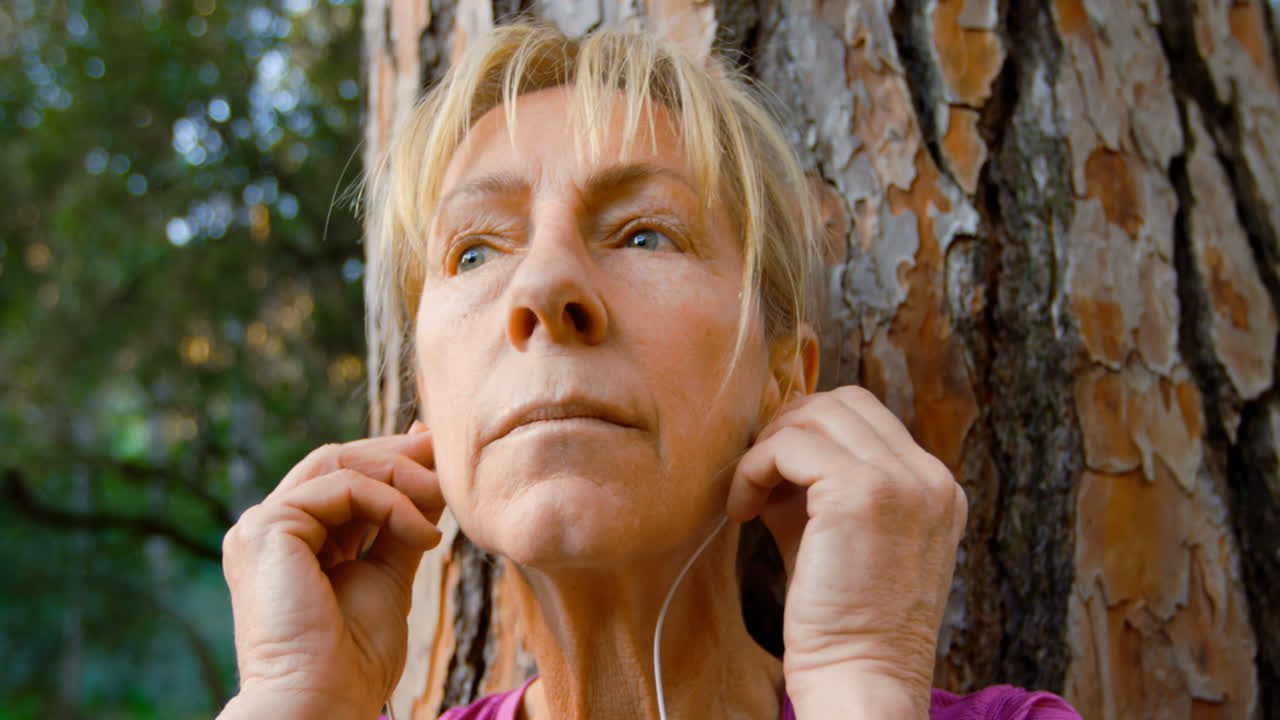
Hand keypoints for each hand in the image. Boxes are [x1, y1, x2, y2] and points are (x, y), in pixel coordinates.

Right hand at [219, 424, 443, 718]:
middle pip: (336, 461)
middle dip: (396, 455)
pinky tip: (424, 537)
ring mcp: (262, 527)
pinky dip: (391, 503)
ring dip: (399, 475)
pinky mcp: (268, 528)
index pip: (339, 479)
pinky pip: (342, 488)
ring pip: (338, 464)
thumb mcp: (389, 576)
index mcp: (289, 542)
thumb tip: (431, 479)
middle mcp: (268, 530)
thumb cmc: (354, 659)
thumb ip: (402, 525)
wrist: (323, 702)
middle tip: (444, 454)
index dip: (389, 461)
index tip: (436, 451)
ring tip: (443, 495)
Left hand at [726, 386, 966, 718]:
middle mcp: (930, 477)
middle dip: (788, 429)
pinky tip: (743, 511)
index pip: (866, 417)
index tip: (774, 475)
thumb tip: (771, 446)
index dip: (809, 433)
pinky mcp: (862, 491)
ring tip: (747, 499)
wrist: (860, 679)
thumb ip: (819, 487)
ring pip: (814, 415)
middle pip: (843, 403)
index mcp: (935, 487)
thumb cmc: (841, 620)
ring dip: (767, 449)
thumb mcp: (840, 537)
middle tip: (756, 476)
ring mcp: (902, 481)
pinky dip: (755, 468)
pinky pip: (789, 446)